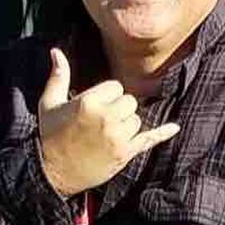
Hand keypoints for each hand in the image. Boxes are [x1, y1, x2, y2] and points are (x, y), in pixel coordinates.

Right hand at [36, 49, 179, 197]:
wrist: (54, 173)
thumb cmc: (51, 135)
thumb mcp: (49, 103)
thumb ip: (58, 75)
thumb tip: (56, 51)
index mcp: (90, 103)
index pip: (115, 87)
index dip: (106, 95)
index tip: (94, 106)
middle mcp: (107, 119)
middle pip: (129, 101)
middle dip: (118, 107)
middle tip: (102, 119)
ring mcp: (118, 138)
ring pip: (136, 119)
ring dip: (126, 123)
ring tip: (107, 132)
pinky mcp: (125, 153)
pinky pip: (149, 139)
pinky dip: (162, 133)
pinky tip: (175, 127)